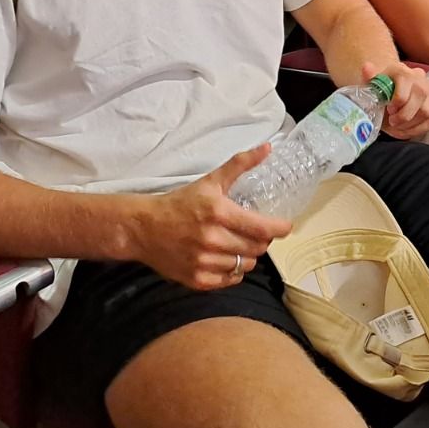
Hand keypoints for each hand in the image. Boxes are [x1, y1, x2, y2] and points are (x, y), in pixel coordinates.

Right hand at [130, 147, 292, 288]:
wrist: (143, 228)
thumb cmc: (179, 203)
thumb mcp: (210, 181)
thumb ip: (240, 164)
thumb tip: (267, 148)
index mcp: (219, 213)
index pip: (263, 229)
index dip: (280, 229)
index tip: (285, 226)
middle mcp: (213, 240)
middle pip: (257, 248)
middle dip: (263, 240)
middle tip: (257, 232)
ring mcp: (204, 262)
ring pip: (245, 265)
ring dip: (248, 256)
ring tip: (240, 245)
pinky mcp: (196, 279)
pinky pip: (229, 280)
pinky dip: (234, 271)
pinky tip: (228, 259)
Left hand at [362, 58, 428, 138]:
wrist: (395, 88)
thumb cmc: (383, 90)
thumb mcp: (373, 85)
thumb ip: (369, 78)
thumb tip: (367, 67)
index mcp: (402, 71)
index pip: (404, 94)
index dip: (396, 107)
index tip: (389, 111)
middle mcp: (421, 78)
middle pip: (419, 104)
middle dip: (404, 118)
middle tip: (393, 122)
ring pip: (428, 113)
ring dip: (412, 126)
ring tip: (400, 127)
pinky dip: (421, 128)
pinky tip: (410, 128)